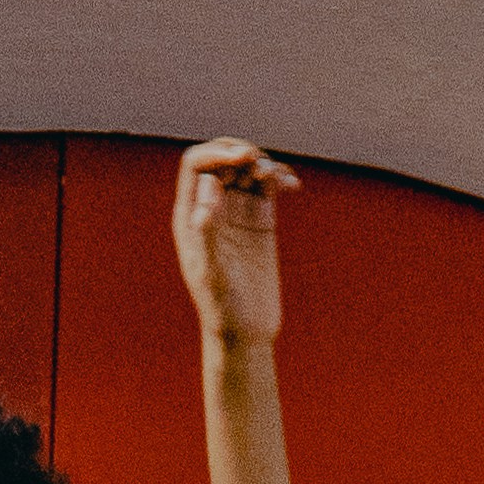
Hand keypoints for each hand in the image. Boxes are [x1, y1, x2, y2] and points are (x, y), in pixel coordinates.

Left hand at [171, 137, 297, 350]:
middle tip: (258, 162)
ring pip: (247, 170)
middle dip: (240, 152)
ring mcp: (237, 214)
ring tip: (277, 178)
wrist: (246, 332)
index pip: (196, 165)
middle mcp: (211, 209)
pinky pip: (268, 187)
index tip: (242, 158)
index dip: (217, 153)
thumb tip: (211, 188)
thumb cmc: (223, 308)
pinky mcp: (261, 222)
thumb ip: (208, 230)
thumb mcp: (212, 272)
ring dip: (263, 163)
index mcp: (189, 216)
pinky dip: (280, 178)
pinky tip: (293, 185)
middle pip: (221, 160)